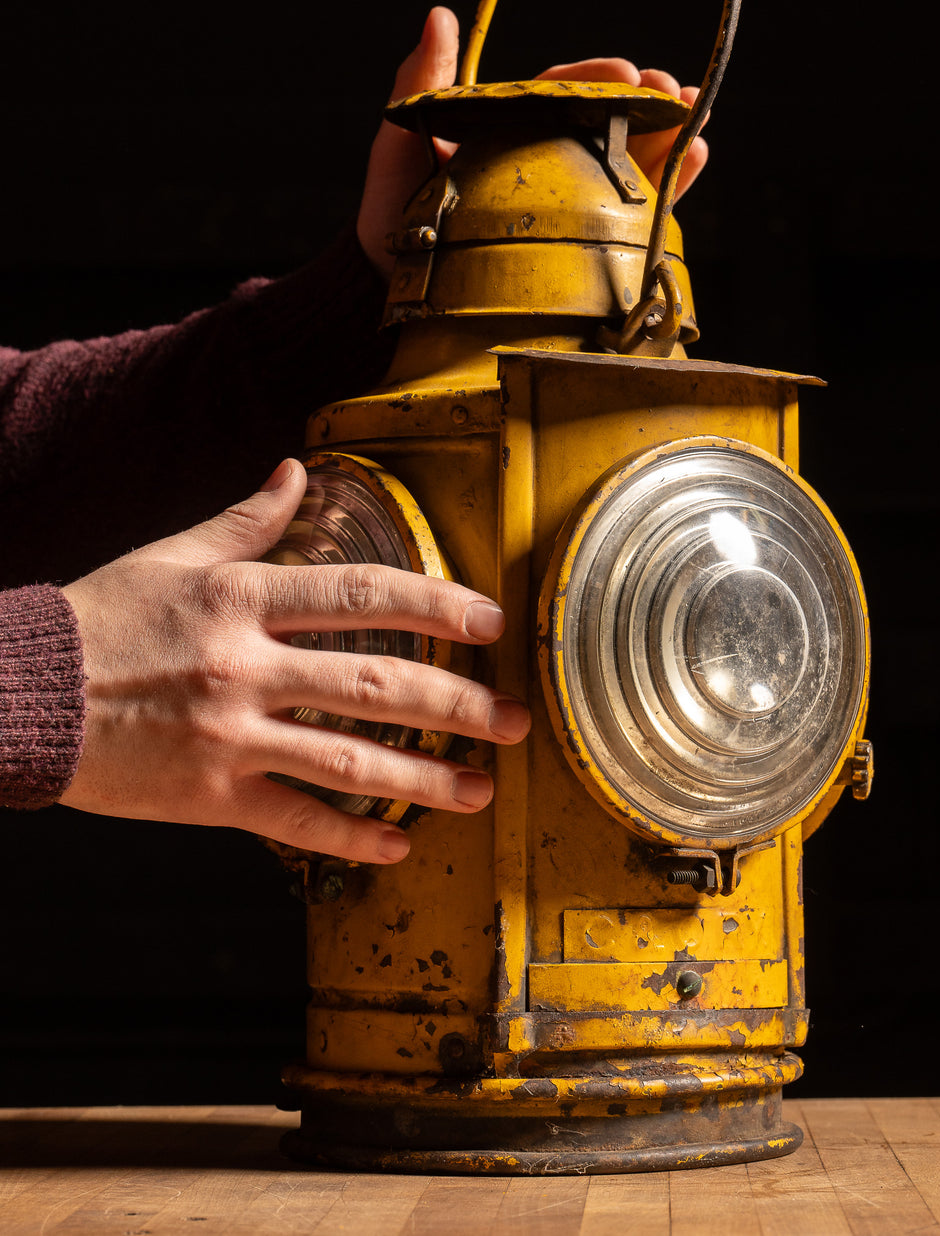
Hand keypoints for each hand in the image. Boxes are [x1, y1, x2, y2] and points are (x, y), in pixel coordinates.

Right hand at [60, 459, 523, 863]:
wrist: (24, 696)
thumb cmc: (101, 619)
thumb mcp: (173, 556)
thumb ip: (247, 520)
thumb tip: (296, 469)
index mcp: (244, 599)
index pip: (362, 595)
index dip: (436, 603)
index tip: (489, 620)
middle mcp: (247, 666)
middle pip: (376, 684)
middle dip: (460, 703)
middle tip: (516, 718)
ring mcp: (232, 736)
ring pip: (350, 762)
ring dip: (427, 778)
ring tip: (482, 789)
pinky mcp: (211, 795)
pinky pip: (296, 822)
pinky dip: (353, 837)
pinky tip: (399, 843)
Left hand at [357, 7, 708, 278]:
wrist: (396, 290)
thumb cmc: (394, 217)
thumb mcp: (402, 144)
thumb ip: (422, 84)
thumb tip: (439, 16)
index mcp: (511, 129)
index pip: (562, 93)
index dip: (596, 79)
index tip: (625, 70)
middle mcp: (548, 162)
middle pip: (608, 122)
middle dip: (645, 101)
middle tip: (670, 91)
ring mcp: (571, 203)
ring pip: (631, 160)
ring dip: (669, 135)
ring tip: (697, 119)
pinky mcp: (587, 248)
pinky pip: (637, 213)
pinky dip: (672, 185)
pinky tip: (695, 159)